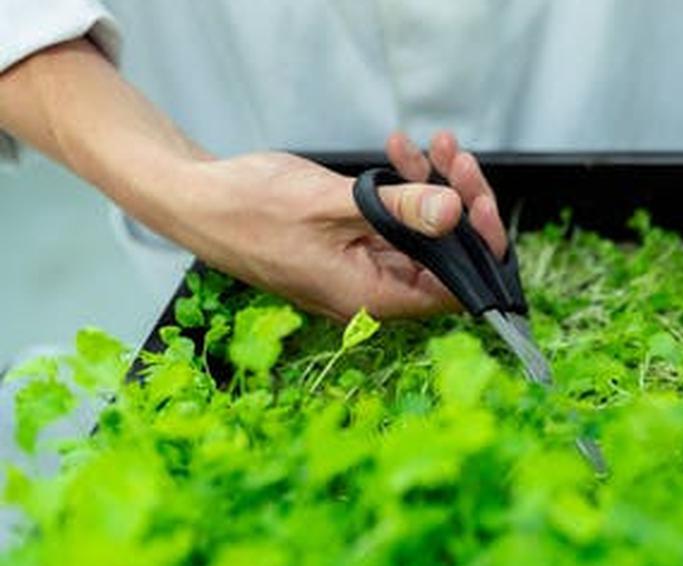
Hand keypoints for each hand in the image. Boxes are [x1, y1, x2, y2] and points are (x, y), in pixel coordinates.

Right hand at [167, 131, 504, 320]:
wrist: (196, 199)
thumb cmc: (248, 210)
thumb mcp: (332, 203)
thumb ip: (399, 210)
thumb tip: (455, 213)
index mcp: (371, 297)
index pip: (454, 289)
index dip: (477, 248)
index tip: (479, 202)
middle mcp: (372, 291)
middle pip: (443, 256)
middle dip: (457, 203)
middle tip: (456, 158)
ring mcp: (362, 267)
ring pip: (422, 234)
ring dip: (432, 187)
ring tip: (432, 144)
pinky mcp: (352, 244)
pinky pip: (394, 222)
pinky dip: (403, 188)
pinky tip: (400, 151)